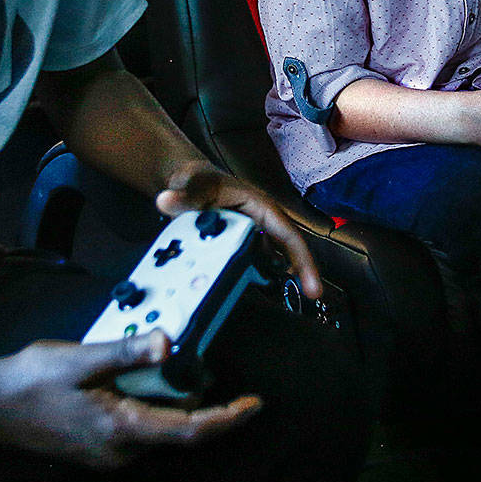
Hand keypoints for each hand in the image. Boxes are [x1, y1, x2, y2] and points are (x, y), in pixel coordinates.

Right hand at [0, 335, 261, 469]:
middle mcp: (120, 451)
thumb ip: (128, 353)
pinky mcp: (98, 452)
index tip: (253, 404)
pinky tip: (143, 387)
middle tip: (219, 378)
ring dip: (176, 408)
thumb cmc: (31, 381)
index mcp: (122, 428)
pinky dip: (153, 412)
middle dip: (205, 407)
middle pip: (179, 433)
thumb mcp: (82, 358)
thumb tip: (169, 344)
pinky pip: (139, 434)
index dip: (227, 418)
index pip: (190, 429)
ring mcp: (108, 456)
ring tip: (182, 375)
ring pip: (159, 433)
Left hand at [156, 162, 320, 299]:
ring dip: (280, 278)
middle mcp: (260, 221)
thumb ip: (181, 194)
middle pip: (287, 249)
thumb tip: (166, 200)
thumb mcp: (190, 184)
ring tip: (286, 302)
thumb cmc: (195, 179)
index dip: (303, 259)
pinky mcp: (241, 244)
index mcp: (258, 206)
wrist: (185, 182)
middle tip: (311, 296)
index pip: (288, 233)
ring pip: (272, 258)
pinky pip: (254, 263)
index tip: (313, 285)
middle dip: (302, 272)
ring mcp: (252, 234)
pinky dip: (257, 277)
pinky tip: (253, 292)